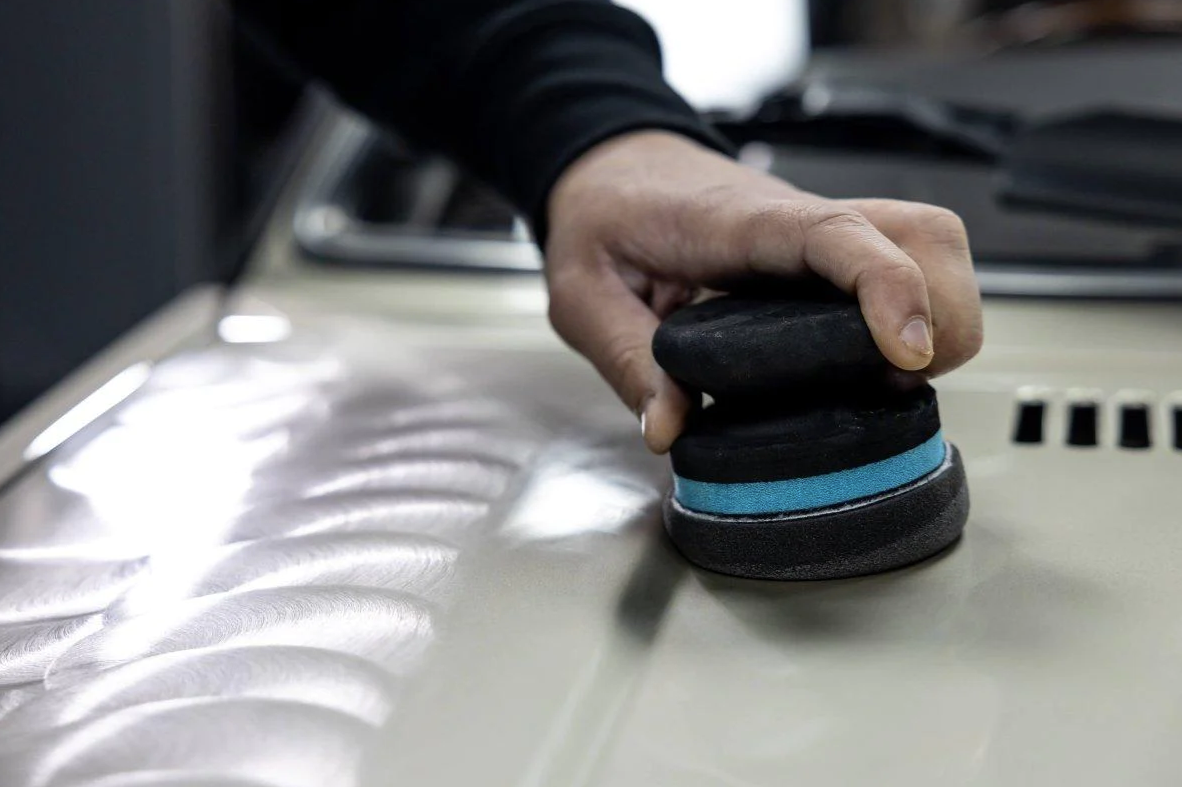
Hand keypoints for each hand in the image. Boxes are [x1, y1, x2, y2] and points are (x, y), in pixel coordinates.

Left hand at [544, 130, 983, 452]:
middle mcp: (798, 219)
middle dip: (944, 315)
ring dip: (946, 313)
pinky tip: (882, 364)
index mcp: (737, 222)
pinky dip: (922, 312)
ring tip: (895, 380)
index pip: (836, 235)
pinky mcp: (831, 250)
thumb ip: (627, 361)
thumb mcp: (584, 296)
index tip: (907, 356)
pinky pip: (908, 263)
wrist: (614, 168)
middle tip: (897, 386)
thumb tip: (670, 430)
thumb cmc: (603, 220)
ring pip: (932, 245)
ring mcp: (823, 230)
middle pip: (923, 235)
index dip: (887, 288)